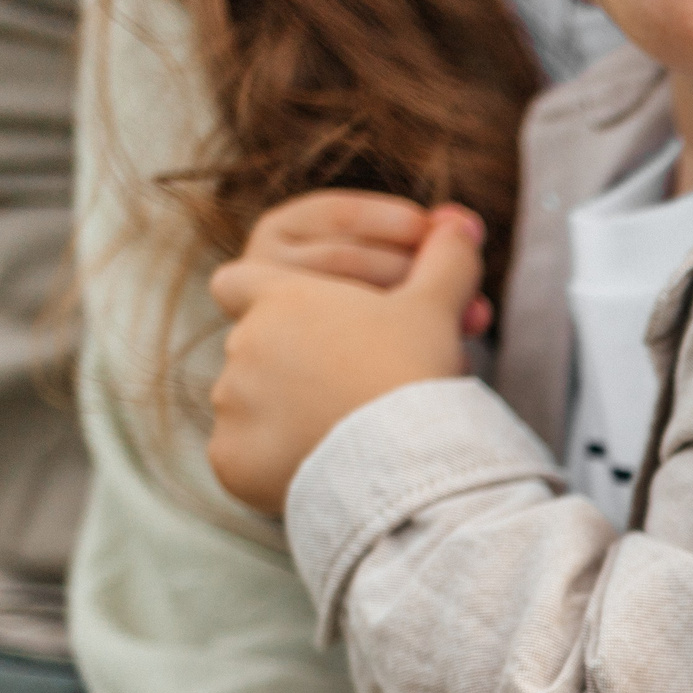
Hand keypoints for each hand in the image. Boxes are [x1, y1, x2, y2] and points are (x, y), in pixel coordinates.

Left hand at [204, 201, 485, 511]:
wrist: (404, 458)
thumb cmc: (416, 371)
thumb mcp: (436, 306)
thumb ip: (444, 261)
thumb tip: (460, 225)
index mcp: (278, 299)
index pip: (240, 282)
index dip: (268, 295)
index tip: (309, 319)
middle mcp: (242, 346)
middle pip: (257, 349)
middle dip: (299, 363)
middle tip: (359, 381)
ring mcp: (232, 407)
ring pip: (253, 405)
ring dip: (290, 411)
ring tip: (348, 430)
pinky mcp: (232, 462)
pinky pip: (245, 458)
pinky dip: (277, 461)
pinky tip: (320, 467)